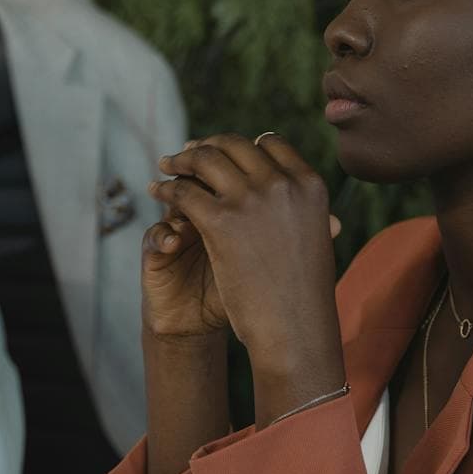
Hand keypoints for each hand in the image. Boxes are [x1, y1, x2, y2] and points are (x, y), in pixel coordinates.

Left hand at [146, 134, 341, 367]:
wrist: (294, 329)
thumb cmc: (304, 292)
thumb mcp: (315, 240)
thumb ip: (301, 209)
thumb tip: (288, 186)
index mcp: (310, 185)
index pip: (271, 144)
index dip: (244, 146)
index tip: (225, 153)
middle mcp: (282, 184)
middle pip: (235, 146)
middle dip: (208, 146)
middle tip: (188, 152)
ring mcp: (251, 199)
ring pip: (206, 160)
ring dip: (182, 159)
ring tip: (167, 165)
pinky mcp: (221, 220)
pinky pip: (184, 191)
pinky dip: (166, 188)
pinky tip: (157, 192)